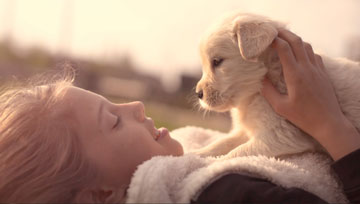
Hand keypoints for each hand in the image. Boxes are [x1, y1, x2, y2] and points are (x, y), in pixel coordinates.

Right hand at [261, 29, 359, 159]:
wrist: (328, 122)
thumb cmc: (303, 117)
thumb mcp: (280, 107)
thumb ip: (268, 91)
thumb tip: (260, 78)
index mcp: (295, 75)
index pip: (284, 49)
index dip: (274, 40)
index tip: (265, 38)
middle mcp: (307, 68)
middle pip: (296, 41)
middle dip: (284, 33)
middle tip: (273, 31)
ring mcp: (317, 69)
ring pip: (306, 46)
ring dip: (295, 39)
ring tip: (285, 40)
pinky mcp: (323, 73)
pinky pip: (314, 54)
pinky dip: (305, 49)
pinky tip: (299, 53)